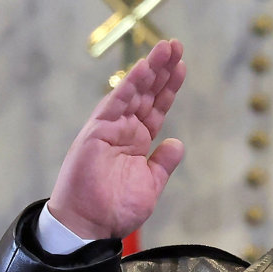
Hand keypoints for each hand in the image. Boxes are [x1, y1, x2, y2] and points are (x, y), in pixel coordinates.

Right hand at [48, 39, 186, 238]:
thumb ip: (163, 163)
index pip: (156, 108)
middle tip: (176, 45)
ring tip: (165, 48)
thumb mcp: (150, 184)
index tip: (181, 66)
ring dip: (149, 69)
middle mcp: (124, 130)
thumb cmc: (116, 209)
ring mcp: (110, 129)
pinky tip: (145, 67)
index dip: (169, 87)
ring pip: (133, 92)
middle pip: (147, 93)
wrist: (90, 226)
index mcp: (137, 141)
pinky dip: (131, 84)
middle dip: (162, 69)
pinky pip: (117, 103)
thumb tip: (176, 144)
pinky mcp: (97, 132)